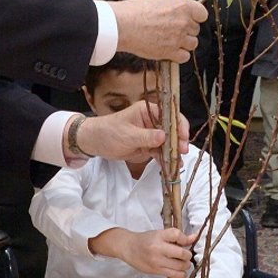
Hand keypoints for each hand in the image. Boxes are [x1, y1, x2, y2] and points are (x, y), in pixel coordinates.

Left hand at [75, 100, 189, 161]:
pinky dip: (166, 159)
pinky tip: (171, 167)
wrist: (95, 142)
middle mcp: (152, 121)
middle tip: (182, 152)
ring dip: (173, 153)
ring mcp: (151, 135)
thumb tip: (164, 136)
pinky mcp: (148, 146)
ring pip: (168, 143)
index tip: (183, 137)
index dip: (179, 125)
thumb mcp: (127, 134)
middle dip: (178, 141)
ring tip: (178, 163)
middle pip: (172, 130)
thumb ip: (146, 136)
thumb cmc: (108, 132)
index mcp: (148, 111)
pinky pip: (160, 152)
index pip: (169, 115)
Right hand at [91, 227, 194, 277]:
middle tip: (185, 255)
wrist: (128, 248)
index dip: (186, 239)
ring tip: (183, 263)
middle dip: (187, 255)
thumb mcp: (160, 234)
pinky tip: (179, 270)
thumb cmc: (145, 240)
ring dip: (185, 265)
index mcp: (159, 235)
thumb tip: (195, 237)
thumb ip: (177, 237)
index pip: (177, 235)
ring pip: (180, 266)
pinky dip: (180, 273)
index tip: (186, 242)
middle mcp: (158, 248)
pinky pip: (174, 274)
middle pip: (182, 253)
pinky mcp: (155, 270)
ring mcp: (156, 260)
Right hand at [109, 0, 204, 62]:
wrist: (124, 25)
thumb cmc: (136, 10)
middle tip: (174, 31)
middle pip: (196, 30)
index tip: (190, 19)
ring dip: (184, 43)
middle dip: (187, 31)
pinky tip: (170, 51)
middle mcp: (184, 22)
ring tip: (172, 41)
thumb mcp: (159, 1)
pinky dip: (179, 56)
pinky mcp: (171, 52)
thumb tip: (178, 12)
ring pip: (192, 44)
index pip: (202, 13)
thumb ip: (173, 7)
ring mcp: (179, 38)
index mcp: (182, 6)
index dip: (196, 17)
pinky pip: (185, 57)